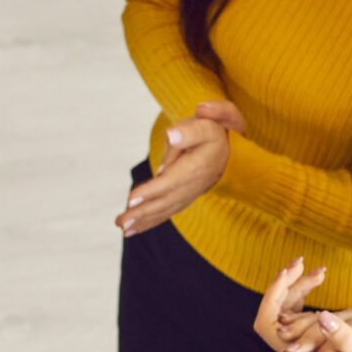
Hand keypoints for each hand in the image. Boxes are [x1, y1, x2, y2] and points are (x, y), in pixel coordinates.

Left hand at [117, 105, 235, 235]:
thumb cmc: (213, 129)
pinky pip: (167, 211)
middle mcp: (195, 185)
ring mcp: (190, 194)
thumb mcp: (210, 121)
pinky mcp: (184, 197)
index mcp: (199, 166)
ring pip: (165, 209)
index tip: (132, 199)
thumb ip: (192, 129)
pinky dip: (150, 221)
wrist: (229, 144)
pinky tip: (132, 229)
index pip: (172, 181)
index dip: (152, 191)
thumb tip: (171, 136)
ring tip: (122, 228)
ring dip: (143, 220)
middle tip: (121, 222)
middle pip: (166, 201)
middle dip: (143, 212)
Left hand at [253, 260, 351, 351]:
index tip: (290, 272)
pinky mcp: (313, 344)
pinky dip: (305, 296)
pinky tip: (320, 280)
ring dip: (298, 288)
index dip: (274, 295)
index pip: (267, 323)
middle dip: (286, 286)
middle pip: (274, 314)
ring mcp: (301, 351)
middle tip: (304, 262)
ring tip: (320, 270)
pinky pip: (299, 315)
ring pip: (286, 312)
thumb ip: (344, 338)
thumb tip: (322, 317)